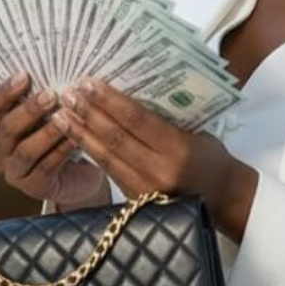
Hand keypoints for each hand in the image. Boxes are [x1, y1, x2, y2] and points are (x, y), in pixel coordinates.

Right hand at [0, 72, 107, 205]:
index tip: (25, 75)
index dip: (6, 90)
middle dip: (29, 110)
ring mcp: (15, 171)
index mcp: (3, 127)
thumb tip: (62, 72)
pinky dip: (60, 151)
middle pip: (8, 128)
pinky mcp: (33, 188)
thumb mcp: (54, 117)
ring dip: (46, 132)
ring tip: (64, 118)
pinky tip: (75, 139)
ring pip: (25, 150)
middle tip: (51, 95)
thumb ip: (50, 101)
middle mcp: (3, 150)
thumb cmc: (65, 141)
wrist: (81, 178)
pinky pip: (45, 167)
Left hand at [50, 78, 256, 242]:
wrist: (223, 200)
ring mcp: (146, 190)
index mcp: (179, 150)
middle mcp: (160, 172)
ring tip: (61, 115)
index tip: (88, 82)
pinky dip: (91, 153)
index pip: (137, 120)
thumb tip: (127, 96)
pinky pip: (109, 172)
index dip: (109, 100)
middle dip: (88, 114)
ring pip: (106, 158)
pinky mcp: (136, 202)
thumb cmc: (211, 159)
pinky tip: (76, 137)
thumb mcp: (196, 133)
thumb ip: (165, 120)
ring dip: (81, 134)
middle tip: (67, 94)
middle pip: (116, 138)